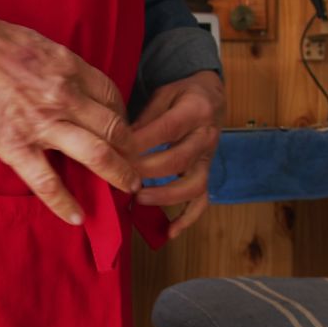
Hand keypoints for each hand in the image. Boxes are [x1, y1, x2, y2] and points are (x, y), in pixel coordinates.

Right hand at [0, 0, 141, 224]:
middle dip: (132, 150)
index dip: (124, 117)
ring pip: (96, 154)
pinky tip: (76, 217)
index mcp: (69, 67)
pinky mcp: (13, 145)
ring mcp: (41, 123)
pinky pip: (47, 181)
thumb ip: (58, 65)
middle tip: (137, 164)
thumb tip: (68, 80)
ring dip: (118, 174)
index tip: (123, 130)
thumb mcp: (36, 43)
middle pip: (114, 127)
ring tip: (127, 188)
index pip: (112, 97)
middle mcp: (64, 96)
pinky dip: (65, 203)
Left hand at [132, 70, 224, 238]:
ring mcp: (209, 159)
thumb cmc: (180, 95)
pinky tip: (170, 231)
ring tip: (138, 200)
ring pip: (194, 184)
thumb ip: (143, 117)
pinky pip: (203, 200)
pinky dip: (188, 218)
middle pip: (178, 159)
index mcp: (195, 111)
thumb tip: (119, 142)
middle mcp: (206, 137)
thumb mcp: (162, 95)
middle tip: (120, 177)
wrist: (210, 96)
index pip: (166, 130)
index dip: (141, 144)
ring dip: (165, 196)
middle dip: (147, 171)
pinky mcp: (207, 173)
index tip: (116, 153)